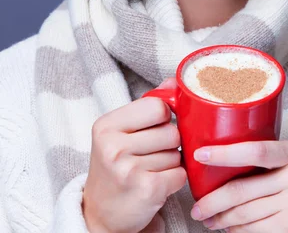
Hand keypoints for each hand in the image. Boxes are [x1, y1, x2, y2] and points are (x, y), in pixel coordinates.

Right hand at [82, 78, 186, 232]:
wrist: (100, 214)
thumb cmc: (115, 166)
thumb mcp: (122, 131)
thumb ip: (148, 105)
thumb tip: (174, 81)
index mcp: (106, 125)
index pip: (157, 106)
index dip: (163, 117)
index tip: (153, 128)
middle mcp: (113, 146)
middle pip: (171, 131)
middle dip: (169, 144)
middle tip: (150, 155)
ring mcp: (128, 169)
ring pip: (177, 154)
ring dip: (171, 163)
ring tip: (150, 170)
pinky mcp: (146, 190)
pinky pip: (180, 174)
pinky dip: (175, 180)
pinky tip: (157, 184)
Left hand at [190, 140, 287, 232]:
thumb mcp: (287, 161)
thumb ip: (261, 156)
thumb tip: (212, 161)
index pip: (255, 151)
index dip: (225, 153)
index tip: (200, 155)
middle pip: (242, 189)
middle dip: (213, 200)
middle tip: (196, 207)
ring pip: (244, 213)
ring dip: (221, 218)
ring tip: (208, 218)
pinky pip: (253, 229)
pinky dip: (236, 229)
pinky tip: (228, 226)